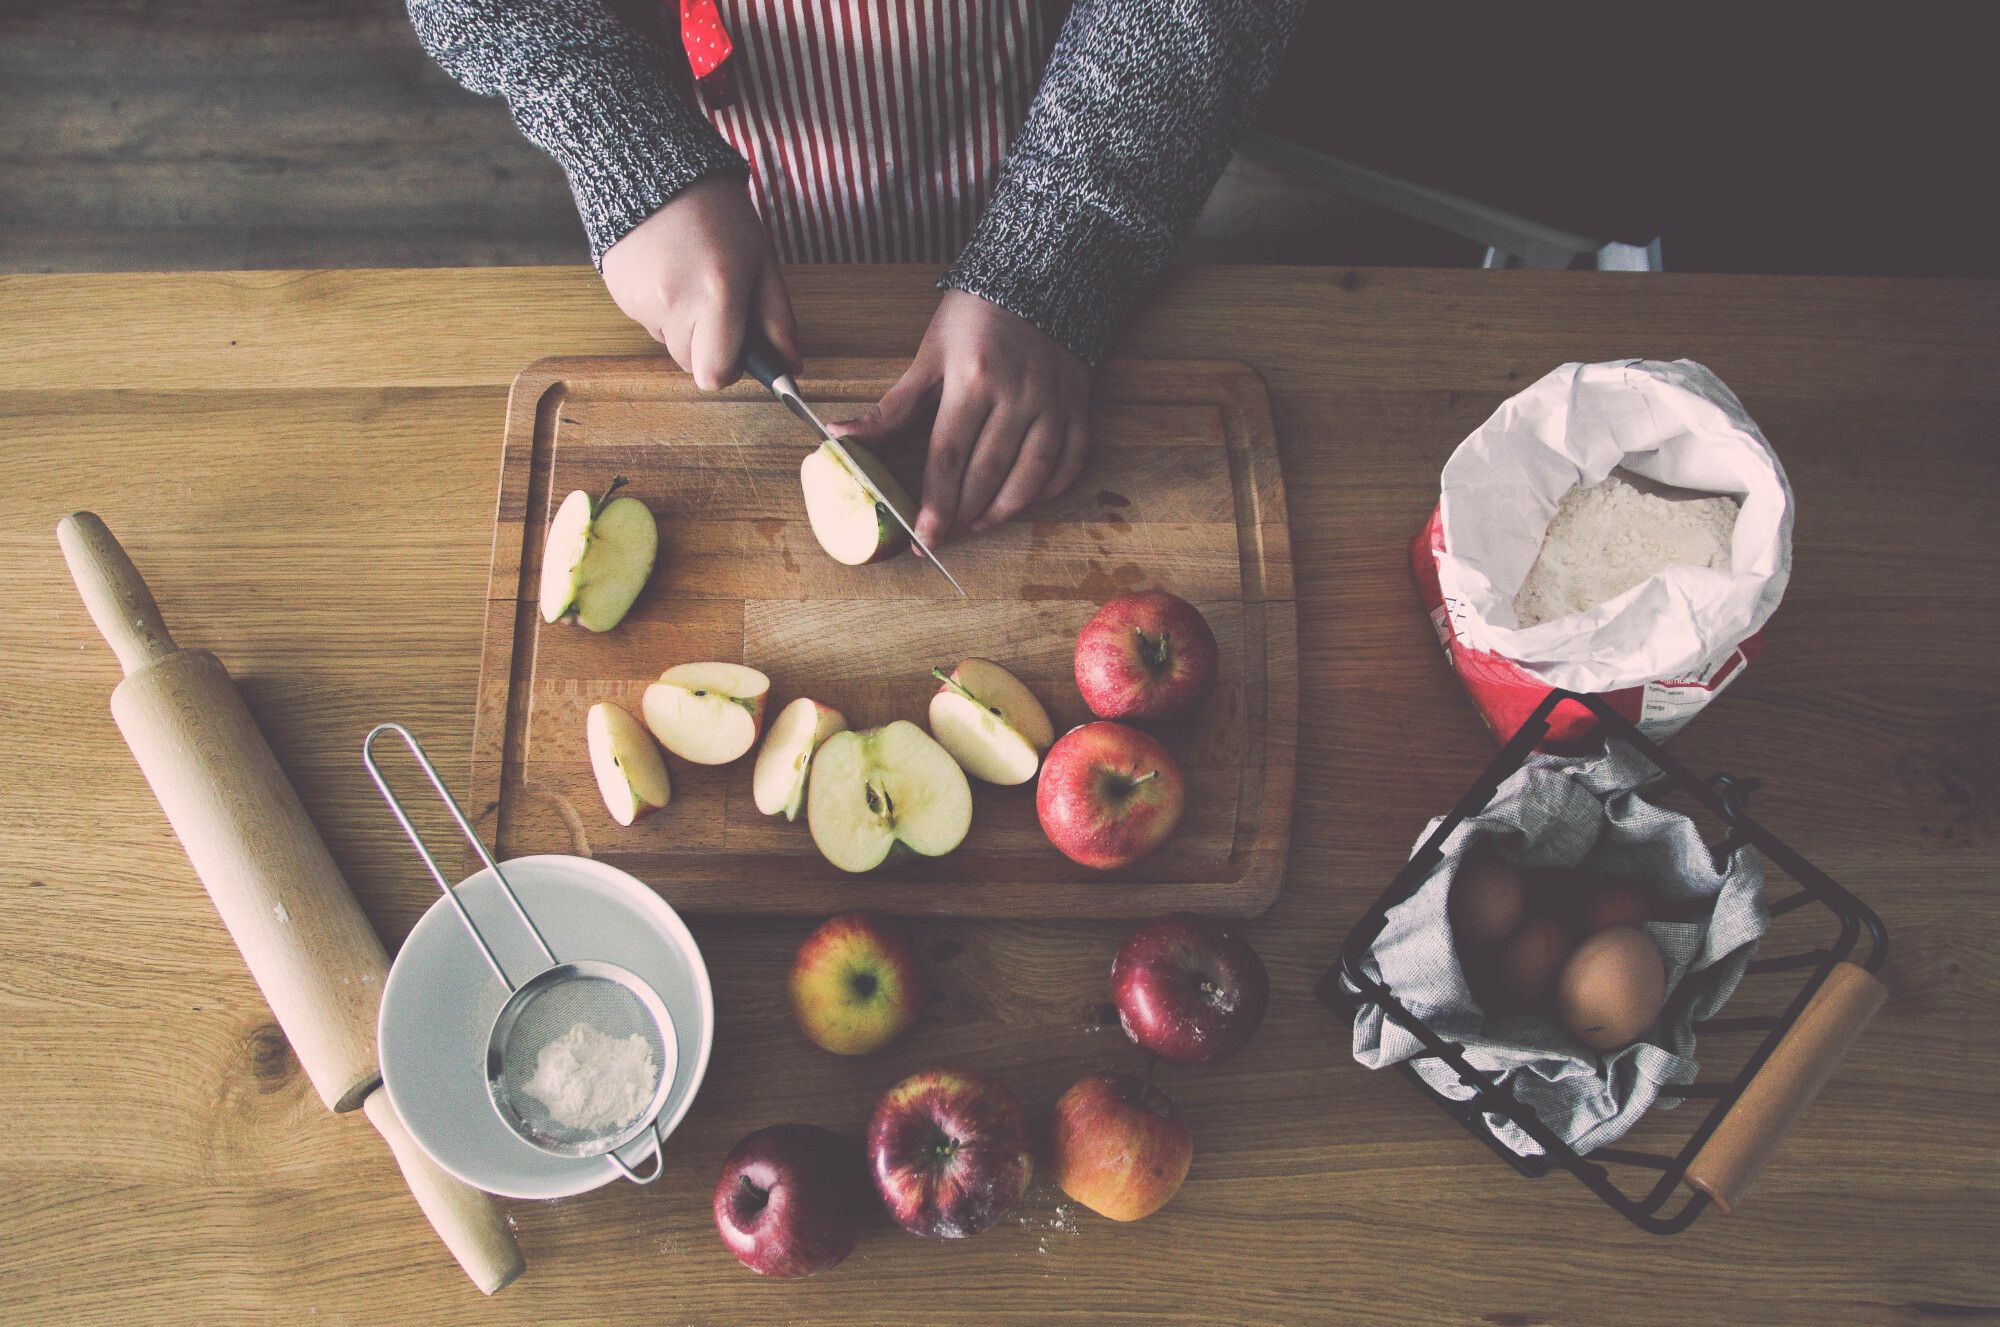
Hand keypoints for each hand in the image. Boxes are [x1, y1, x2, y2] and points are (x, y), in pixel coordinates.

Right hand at [600, 174, 799, 388]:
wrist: (656, 168)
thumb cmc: (717, 212)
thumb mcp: (761, 261)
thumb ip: (777, 318)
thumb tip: (791, 364)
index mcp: (718, 296)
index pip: (715, 375)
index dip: (730, 369)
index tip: (738, 351)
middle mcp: (675, 304)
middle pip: (691, 364)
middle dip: (708, 347)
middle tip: (717, 307)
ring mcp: (641, 300)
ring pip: (667, 342)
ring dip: (682, 325)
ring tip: (690, 278)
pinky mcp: (619, 293)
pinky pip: (645, 320)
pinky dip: (659, 307)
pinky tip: (667, 270)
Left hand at [829, 291, 1091, 545]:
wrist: (1042, 273)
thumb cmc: (978, 313)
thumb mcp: (930, 354)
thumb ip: (893, 406)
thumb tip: (841, 434)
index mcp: (973, 379)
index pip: (949, 455)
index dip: (935, 502)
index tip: (924, 536)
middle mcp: (1018, 394)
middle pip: (988, 473)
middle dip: (962, 515)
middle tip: (942, 539)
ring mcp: (1054, 402)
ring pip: (1031, 476)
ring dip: (1003, 511)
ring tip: (977, 525)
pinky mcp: (1080, 405)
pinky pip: (1069, 462)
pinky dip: (1048, 490)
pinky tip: (1023, 501)